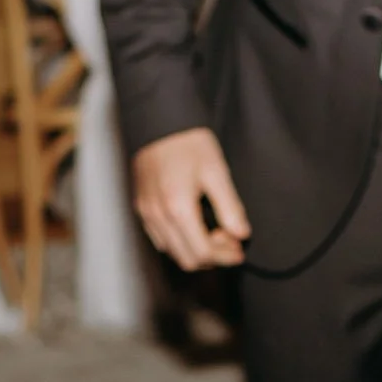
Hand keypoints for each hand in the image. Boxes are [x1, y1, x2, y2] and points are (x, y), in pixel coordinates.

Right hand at [132, 127, 250, 269]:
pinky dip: (180, 241)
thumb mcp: (218, 172)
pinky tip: (195, 226)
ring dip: (195, 250)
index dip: (225, 257)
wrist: (160, 122)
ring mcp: (146, 213)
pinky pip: (160, 238)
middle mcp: (157, 215)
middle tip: (229, 240)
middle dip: (212, 257)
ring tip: (214, 232)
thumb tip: (241, 234)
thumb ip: (230, 207)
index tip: (239, 248)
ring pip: (171, 252)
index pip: (202, 253)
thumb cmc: (189, 143)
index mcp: (178, 208)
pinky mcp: (141, 207)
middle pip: (186, 259)